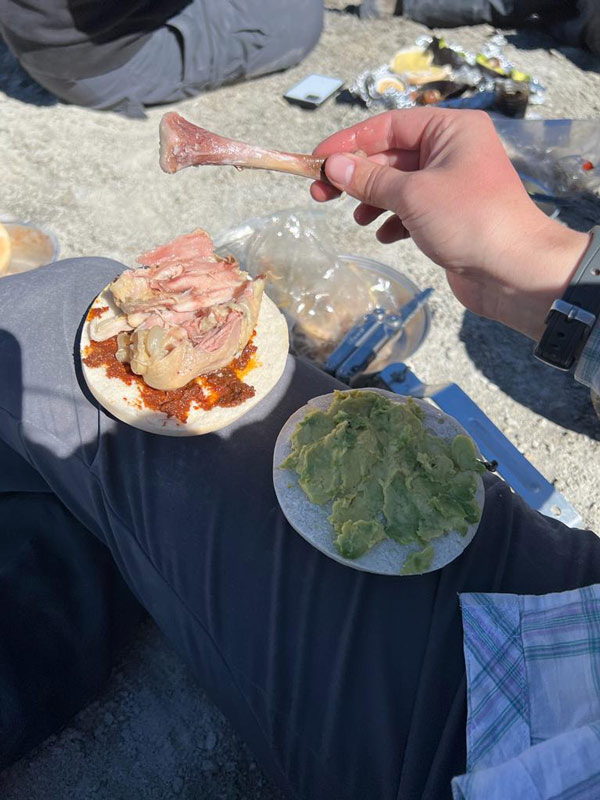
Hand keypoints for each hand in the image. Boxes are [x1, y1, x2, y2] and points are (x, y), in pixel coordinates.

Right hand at [311, 109, 588, 340]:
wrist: (514, 271)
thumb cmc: (469, 220)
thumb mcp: (412, 194)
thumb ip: (370, 178)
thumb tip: (332, 165)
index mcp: (450, 130)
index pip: (389, 126)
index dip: (350, 142)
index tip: (317, 160)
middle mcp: (452, 151)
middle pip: (392, 155)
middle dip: (358, 175)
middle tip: (321, 194)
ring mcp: (452, 185)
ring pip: (400, 184)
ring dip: (374, 199)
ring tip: (357, 219)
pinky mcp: (451, 216)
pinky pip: (412, 210)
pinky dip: (394, 220)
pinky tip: (384, 235)